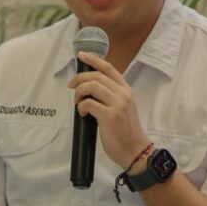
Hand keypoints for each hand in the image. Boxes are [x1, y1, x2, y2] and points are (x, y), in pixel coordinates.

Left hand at [68, 51, 149, 168]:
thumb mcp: (123, 107)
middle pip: (96, 76)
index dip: (93, 59)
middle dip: (79, 79)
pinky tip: (82, 114)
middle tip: (71, 86)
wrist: (135, 150)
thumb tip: (89, 88)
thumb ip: (111, 95)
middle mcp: (123, 94)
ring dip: (79, 92)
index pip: (108, 68)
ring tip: (77, 102)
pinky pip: (88, 104)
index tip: (81, 55)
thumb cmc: (126, 131)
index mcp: (126, 90)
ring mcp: (117, 104)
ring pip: (91, 86)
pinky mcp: (110, 116)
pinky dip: (81, 107)